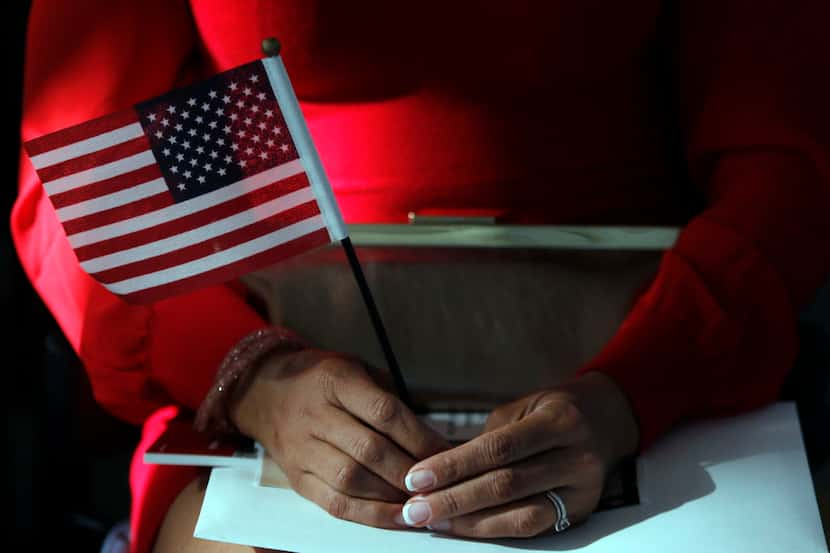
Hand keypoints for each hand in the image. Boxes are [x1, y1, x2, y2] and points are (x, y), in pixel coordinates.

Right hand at [230, 348, 449, 527]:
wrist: (264, 392)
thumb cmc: (322, 380)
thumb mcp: (356, 369)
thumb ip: (388, 399)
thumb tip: (431, 438)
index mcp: (336, 381)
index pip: (384, 412)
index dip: (419, 437)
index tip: (446, 452)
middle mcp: (316, 416)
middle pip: (370, 450)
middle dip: (410, 471)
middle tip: (440, 482)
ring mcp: (303, 449)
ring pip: (351, 480)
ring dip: (392, 495)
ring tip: (422, 501)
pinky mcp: (297, 478)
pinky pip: (334, 503)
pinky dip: (369, 515)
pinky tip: (396, 517)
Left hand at [398, 372, 638, 536]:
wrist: (609, 418)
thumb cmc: (554, 409)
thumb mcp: (525, 406)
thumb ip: (488, 438)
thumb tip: (438, 468)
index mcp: (560, 421)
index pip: (498, 448)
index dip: (454, 466)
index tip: (416, 477)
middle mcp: (577, 457)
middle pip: (506, 485)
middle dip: (454, 500)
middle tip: (414, 509)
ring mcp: (584, 489)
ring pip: (520, 515)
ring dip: (470, 522)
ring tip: (432, 522)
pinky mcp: (582, 512)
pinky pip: (532, 528)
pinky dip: (494, 530)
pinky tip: (463, 527)